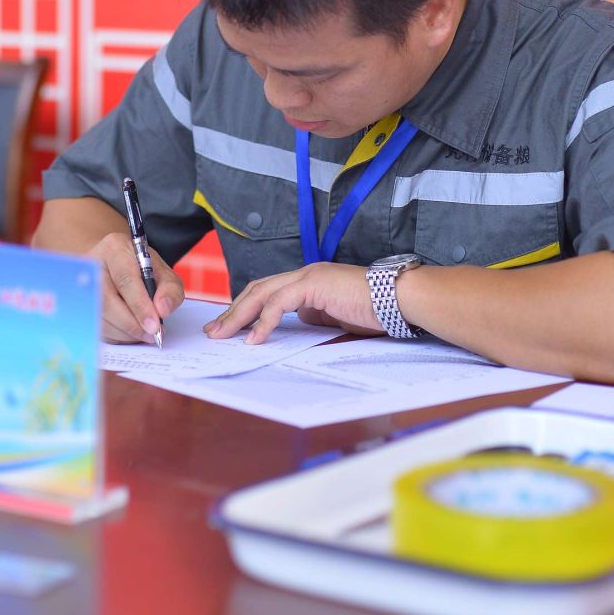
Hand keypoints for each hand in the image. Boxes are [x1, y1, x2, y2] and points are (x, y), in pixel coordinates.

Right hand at [88, 231, 183, 343]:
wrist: (116, 266)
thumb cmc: (142, 269)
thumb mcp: (163, 273)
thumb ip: (170, 289)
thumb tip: (162, 310)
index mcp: (115, 249)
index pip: (125, 279)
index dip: (139, 305)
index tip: (154, 326)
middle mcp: (91, 264)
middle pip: (106, 300)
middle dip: (131, 323)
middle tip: (151, 335)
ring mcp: (80, 284)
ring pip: (99, 316)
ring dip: (124, 332)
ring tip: (144, 334)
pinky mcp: (77, 303)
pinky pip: (94, 326)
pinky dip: (115, 335)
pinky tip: (129, 333)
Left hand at [206, 262, 382, 343]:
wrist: (399, 298)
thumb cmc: (376, 310)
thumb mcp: (337, 317)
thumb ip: (315, 317)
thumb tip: (298, 327)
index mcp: (309, 282)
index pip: (268, 293)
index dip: (245, 309)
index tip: (230, 328)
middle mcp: (305, 275)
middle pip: (257, 290)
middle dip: (232, 312)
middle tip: (214, 332)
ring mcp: (308, 277)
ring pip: (261, 294)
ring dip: (238, 316)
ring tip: (223, 335)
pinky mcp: (313, 285)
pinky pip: (278, 304)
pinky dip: (263, 322)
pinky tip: (254, 339)